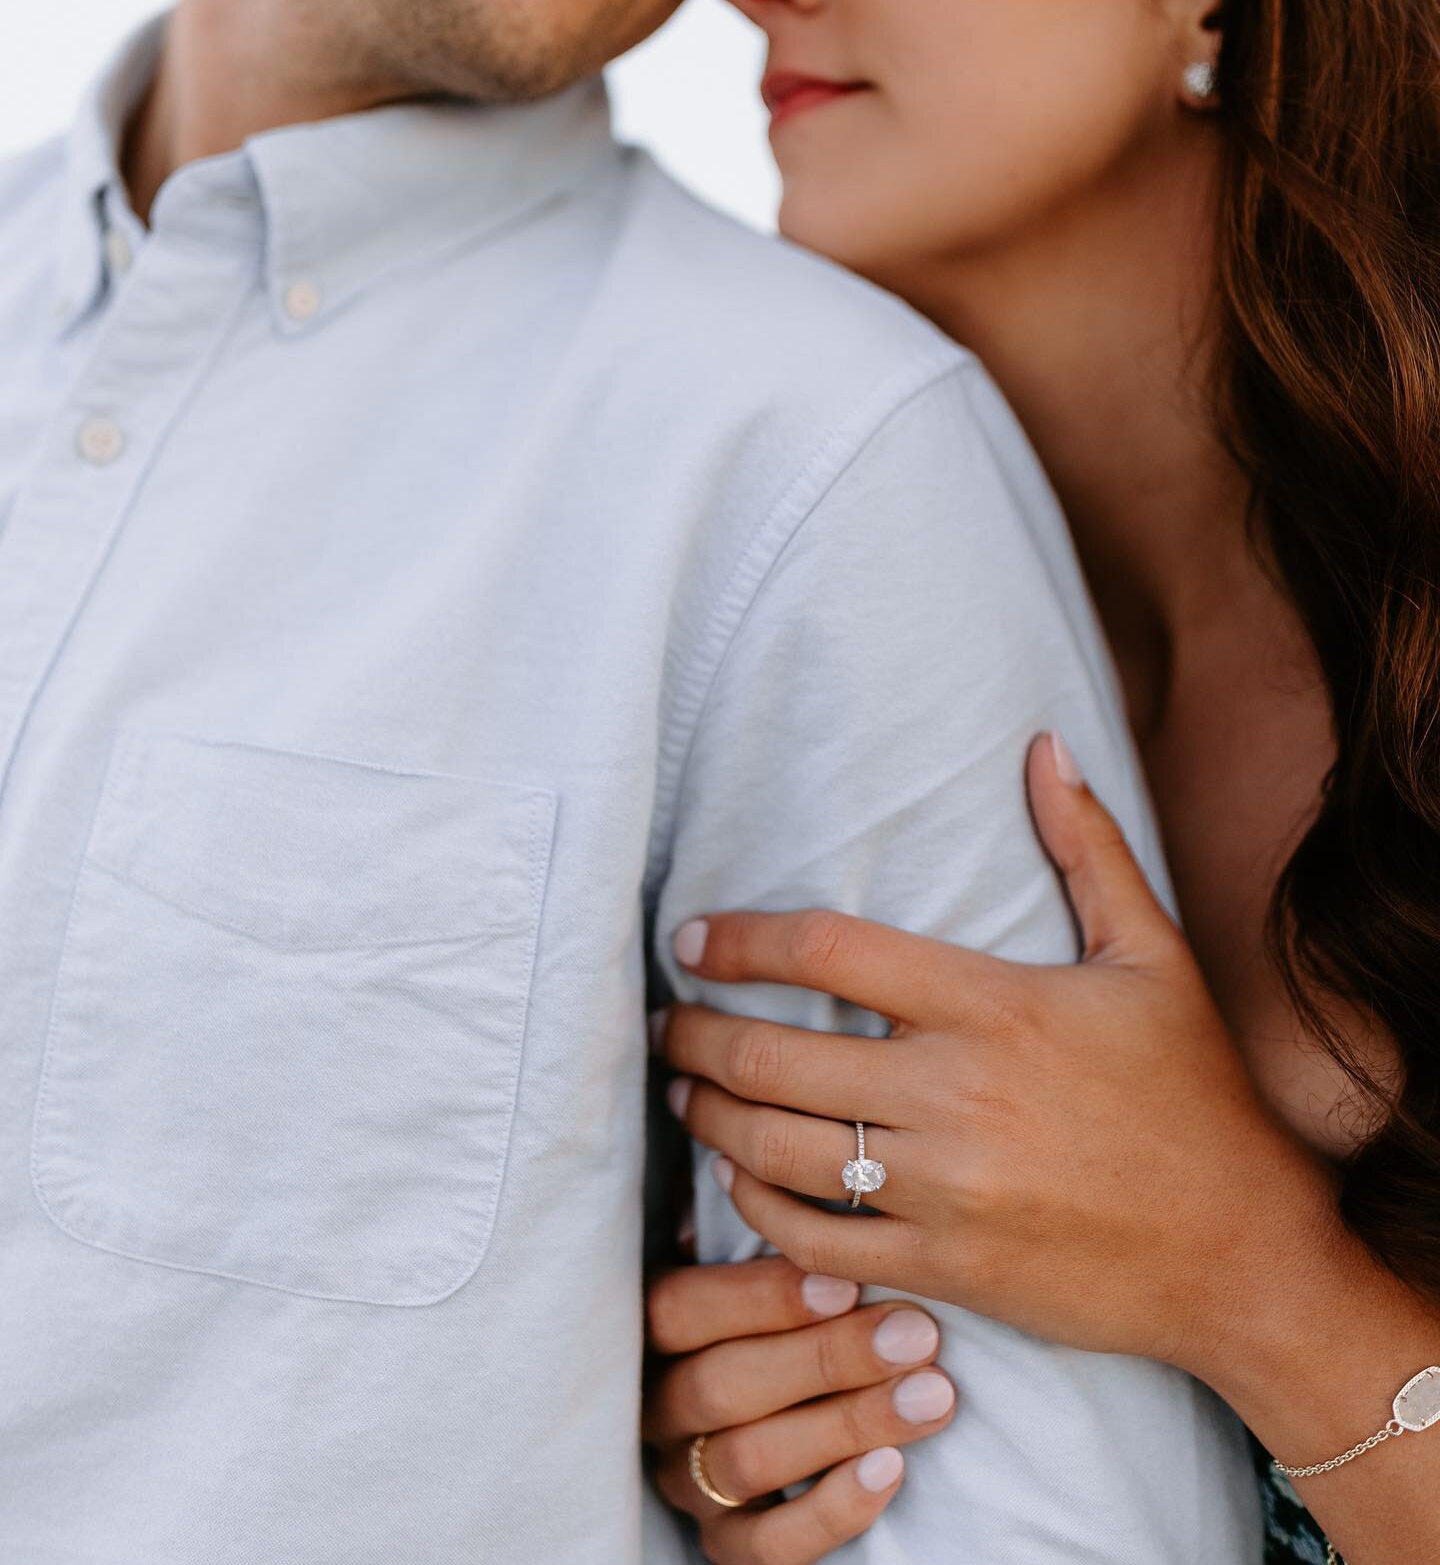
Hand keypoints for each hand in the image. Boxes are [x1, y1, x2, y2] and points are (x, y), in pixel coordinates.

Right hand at [644, 1256, 957, 1563]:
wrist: (790, 1418)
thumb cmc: (781, 1323)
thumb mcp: (759, 1277)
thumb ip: (770, 1240)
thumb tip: (798, 1181)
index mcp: (653, 1334)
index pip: (680, 1311)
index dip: (760, 1298)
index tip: (846, 1281)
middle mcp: (658, 1411)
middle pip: (720, 1387)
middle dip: (824, 1359)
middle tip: (914, 1334)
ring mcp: (687, 1483)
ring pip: (747, 1462)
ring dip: (845, 1425)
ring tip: (930, 1395)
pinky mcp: (723, 1548)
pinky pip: (766, 1547)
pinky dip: (831, 1509)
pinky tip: (891, 1470)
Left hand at [658, 734, 1338, 1380]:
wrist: (1243, 1255)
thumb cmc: (1194, 1095)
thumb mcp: (1152, 957)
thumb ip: (1088, 847)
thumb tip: (1045, 745)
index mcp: (994, 1005)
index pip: (828, 950)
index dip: (740, 939)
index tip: (692, 939)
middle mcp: (955, 1093)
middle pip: (772, 1056)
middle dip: (695, 1034)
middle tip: (666, 1019)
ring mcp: (943, 1189)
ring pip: (774, 1149)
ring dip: (705, 1118)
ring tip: (682, 1091)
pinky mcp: (942, 1267)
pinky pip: (811, 1240)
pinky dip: (753, 1211)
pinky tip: (736, 1182)